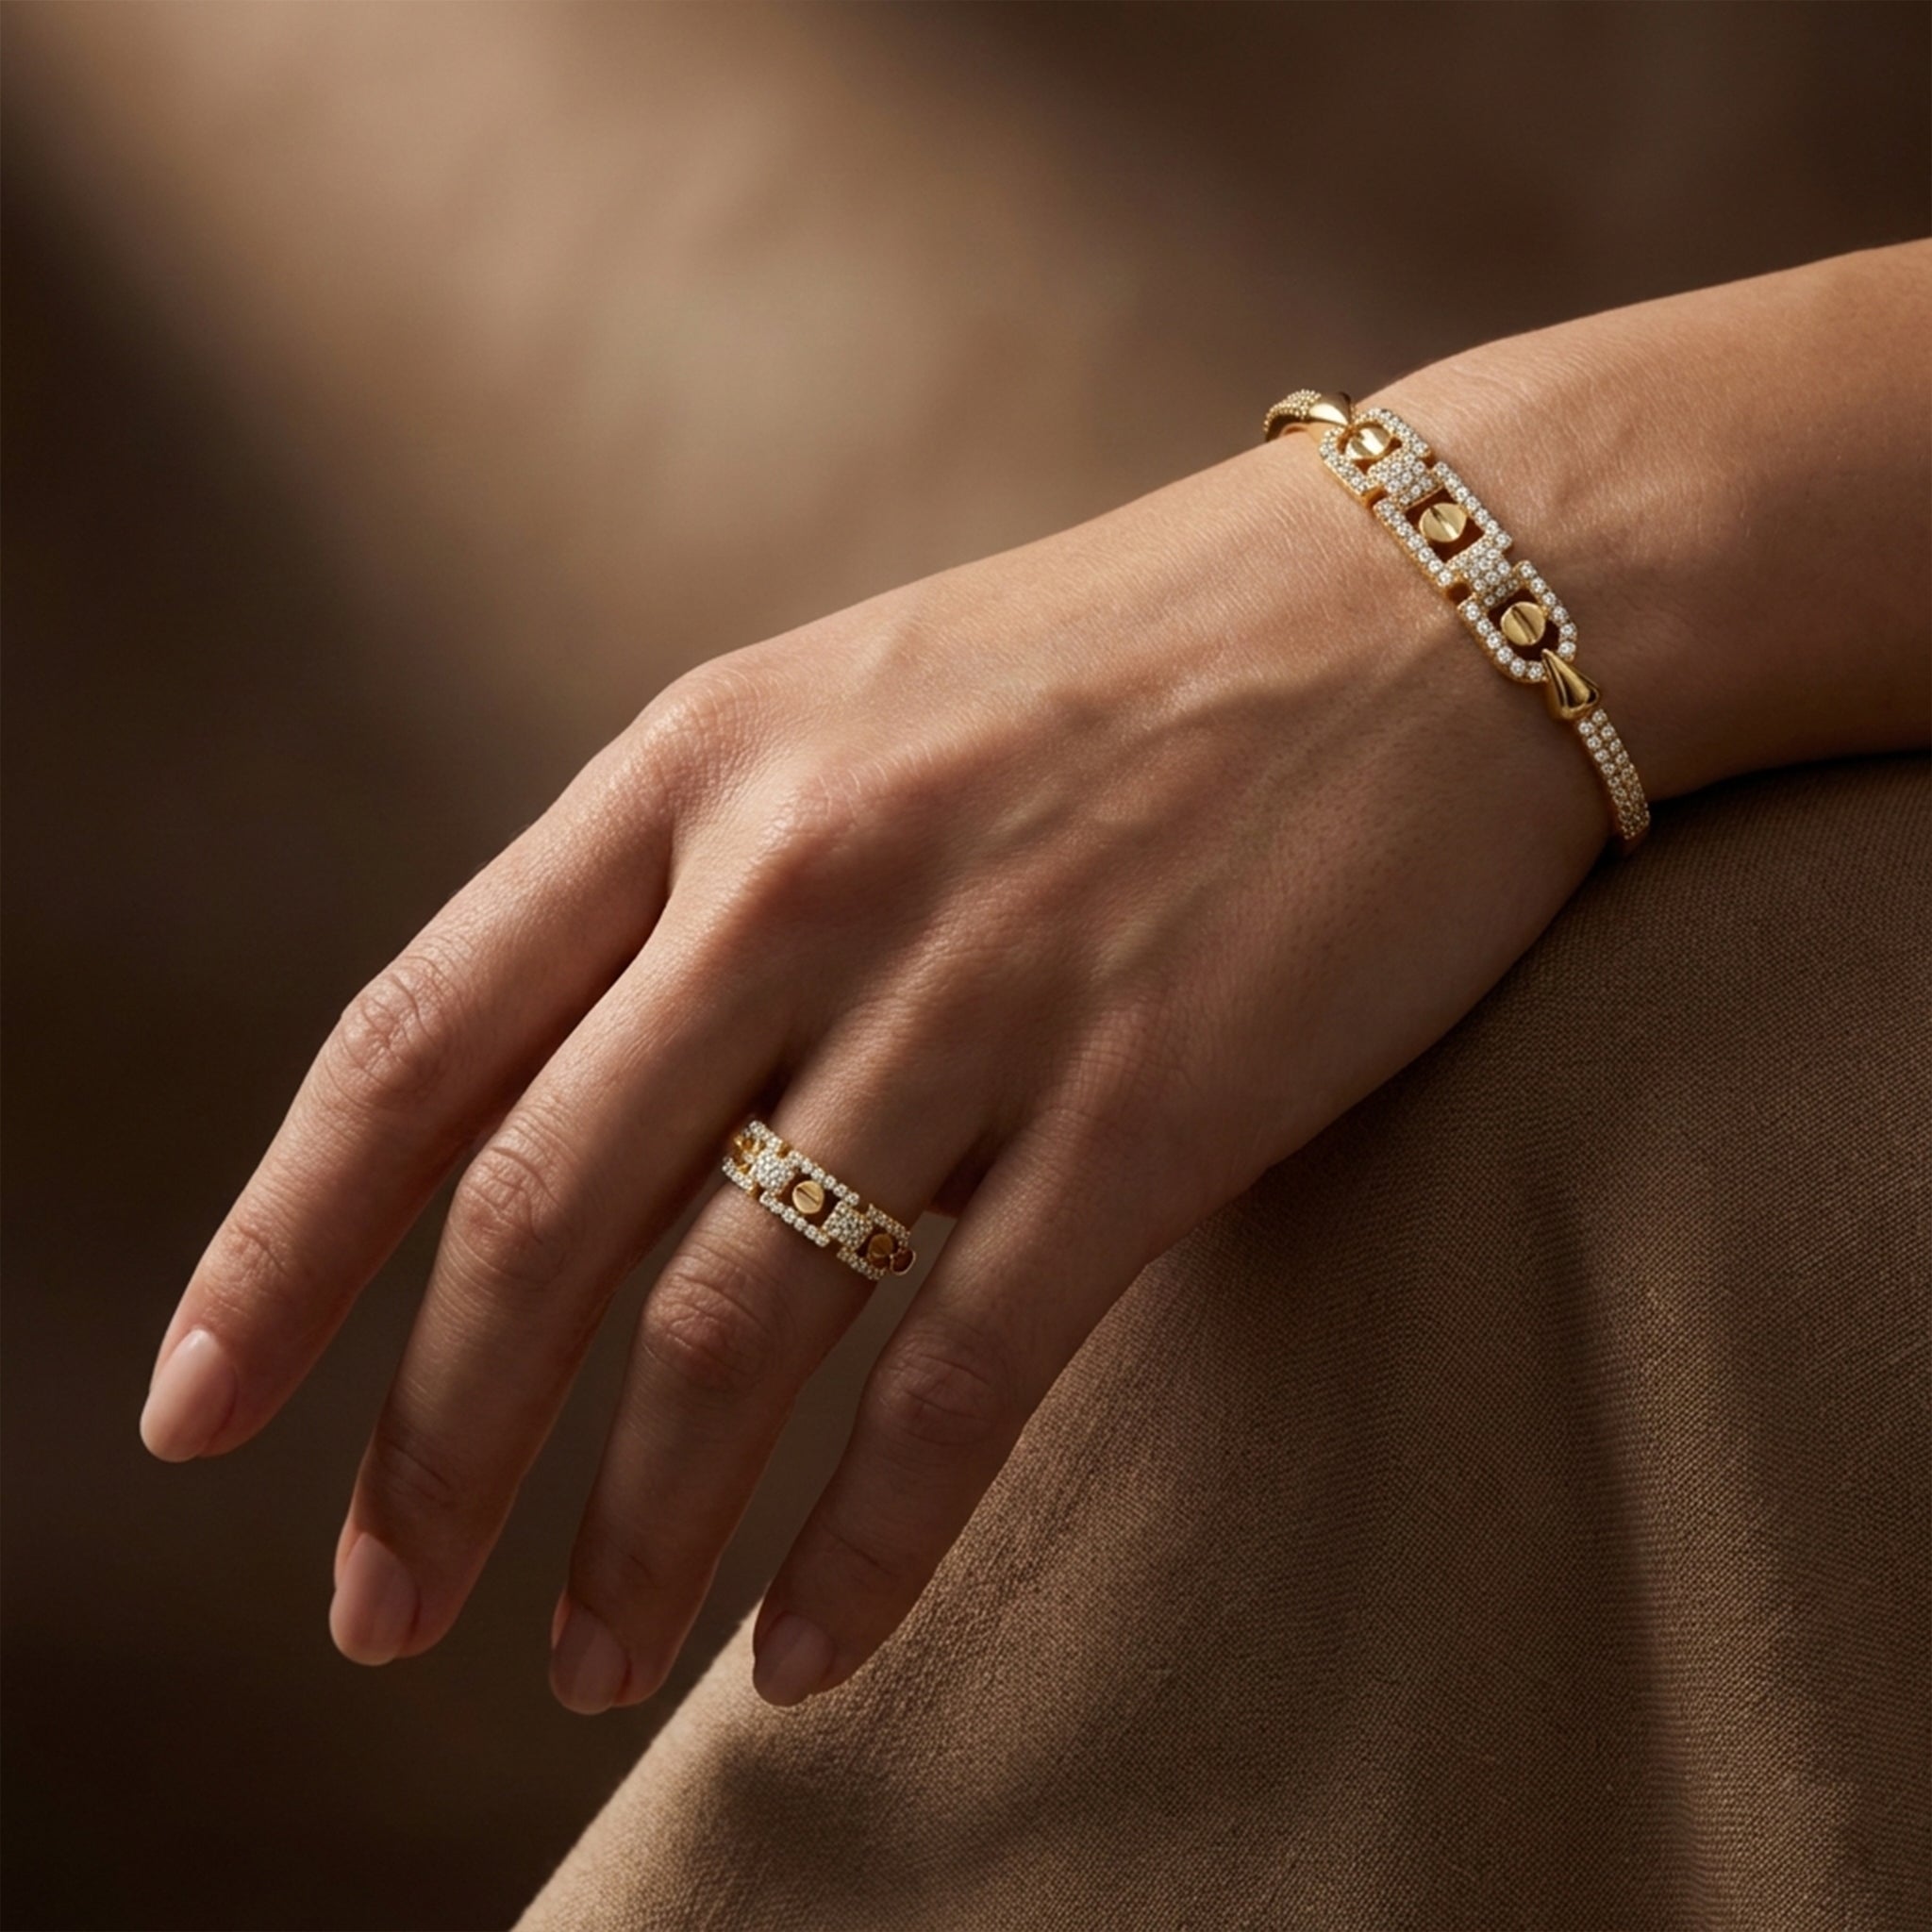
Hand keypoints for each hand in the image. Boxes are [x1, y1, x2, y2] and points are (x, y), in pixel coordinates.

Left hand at [138, 398, 1626, 1713]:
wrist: (1433, 594)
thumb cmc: (1129, 663)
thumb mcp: (852, 713)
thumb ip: (695, 889)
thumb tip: (561, 1123)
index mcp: (699, 766)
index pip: (416, 1040)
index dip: (281, 1247)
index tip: (197, 1412)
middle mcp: (807, 874)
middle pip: (544, 1216)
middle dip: (434, 1446)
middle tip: (373, 1612)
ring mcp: (983, 989)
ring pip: (736, 1324)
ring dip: (633, 1532)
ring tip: (577, 1664)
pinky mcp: (1156, 1098)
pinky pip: (963, 1375)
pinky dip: (866, 1544)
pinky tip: (803, 1650)